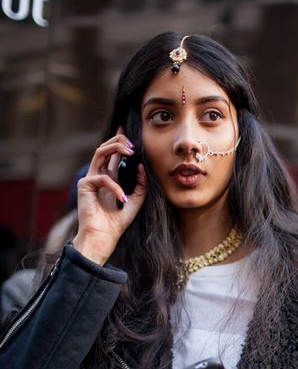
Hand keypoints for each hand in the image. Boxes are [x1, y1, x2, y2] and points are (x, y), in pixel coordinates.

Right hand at [72, 129, 146, 264]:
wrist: (103, 238)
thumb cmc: (117, 223)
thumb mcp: (135, 202)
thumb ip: (140, 185)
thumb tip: (141, 167)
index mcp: (108, 179)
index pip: (112, 155)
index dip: (118, 141)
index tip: (126, 130)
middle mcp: (98, 176)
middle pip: (105, 148)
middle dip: (118, 141)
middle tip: (132, 144)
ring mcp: (89, 179)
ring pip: (99, 153)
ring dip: (115, 148)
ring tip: (130, 151)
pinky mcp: (84, 186)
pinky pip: (102, 179)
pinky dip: (114, 187)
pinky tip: (122, 199)